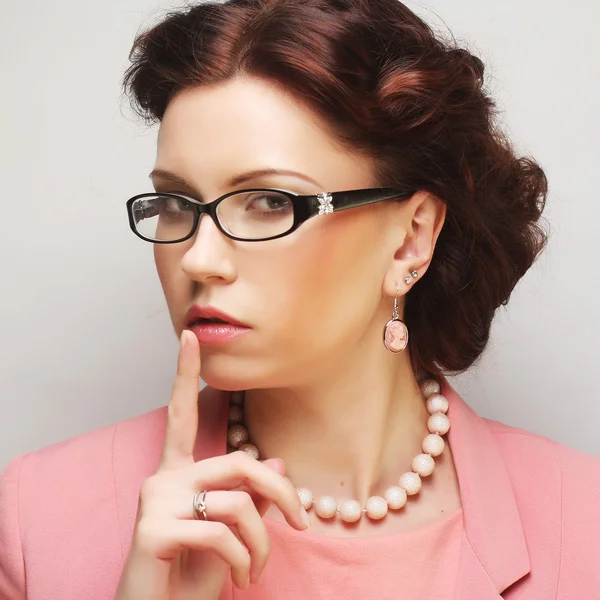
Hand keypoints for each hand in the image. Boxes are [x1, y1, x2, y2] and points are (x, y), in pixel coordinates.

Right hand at [114, 330, 308, 599]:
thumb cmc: (191, 573)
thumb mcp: (230, 532)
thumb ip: (249, 495)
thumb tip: (278, 462)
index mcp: (176, 472)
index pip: (181, 414)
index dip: (186, 374)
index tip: (191, 335)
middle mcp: (161, 478)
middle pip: (240, 463)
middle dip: (281, 493)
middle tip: (302, 523)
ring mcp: (154, 502)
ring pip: (238, 502)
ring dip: (263, 542)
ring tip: (258, 569)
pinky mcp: (152, 531)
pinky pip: (221, 533)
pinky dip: (245, 560)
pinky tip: (240, 577)